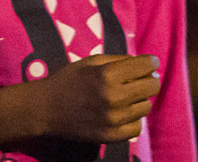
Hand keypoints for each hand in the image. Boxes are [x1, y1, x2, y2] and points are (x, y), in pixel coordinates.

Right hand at [0, 54, 160, 144]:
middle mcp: (114, 97)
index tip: (150, 63)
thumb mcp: (92, 61)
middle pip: (151, 86)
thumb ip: (120, 61)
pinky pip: (137, 127)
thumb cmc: (69, 79)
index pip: (145, 66)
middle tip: (141, 79)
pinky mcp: (111, 136)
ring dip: (140, 99)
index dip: (150, 62)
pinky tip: (123, 112)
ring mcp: (113, 119)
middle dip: (149, 79)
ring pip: (145, 107)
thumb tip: (147, 65)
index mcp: (108, 74)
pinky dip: (133, 118)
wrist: (46, 109)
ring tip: (128, 96)